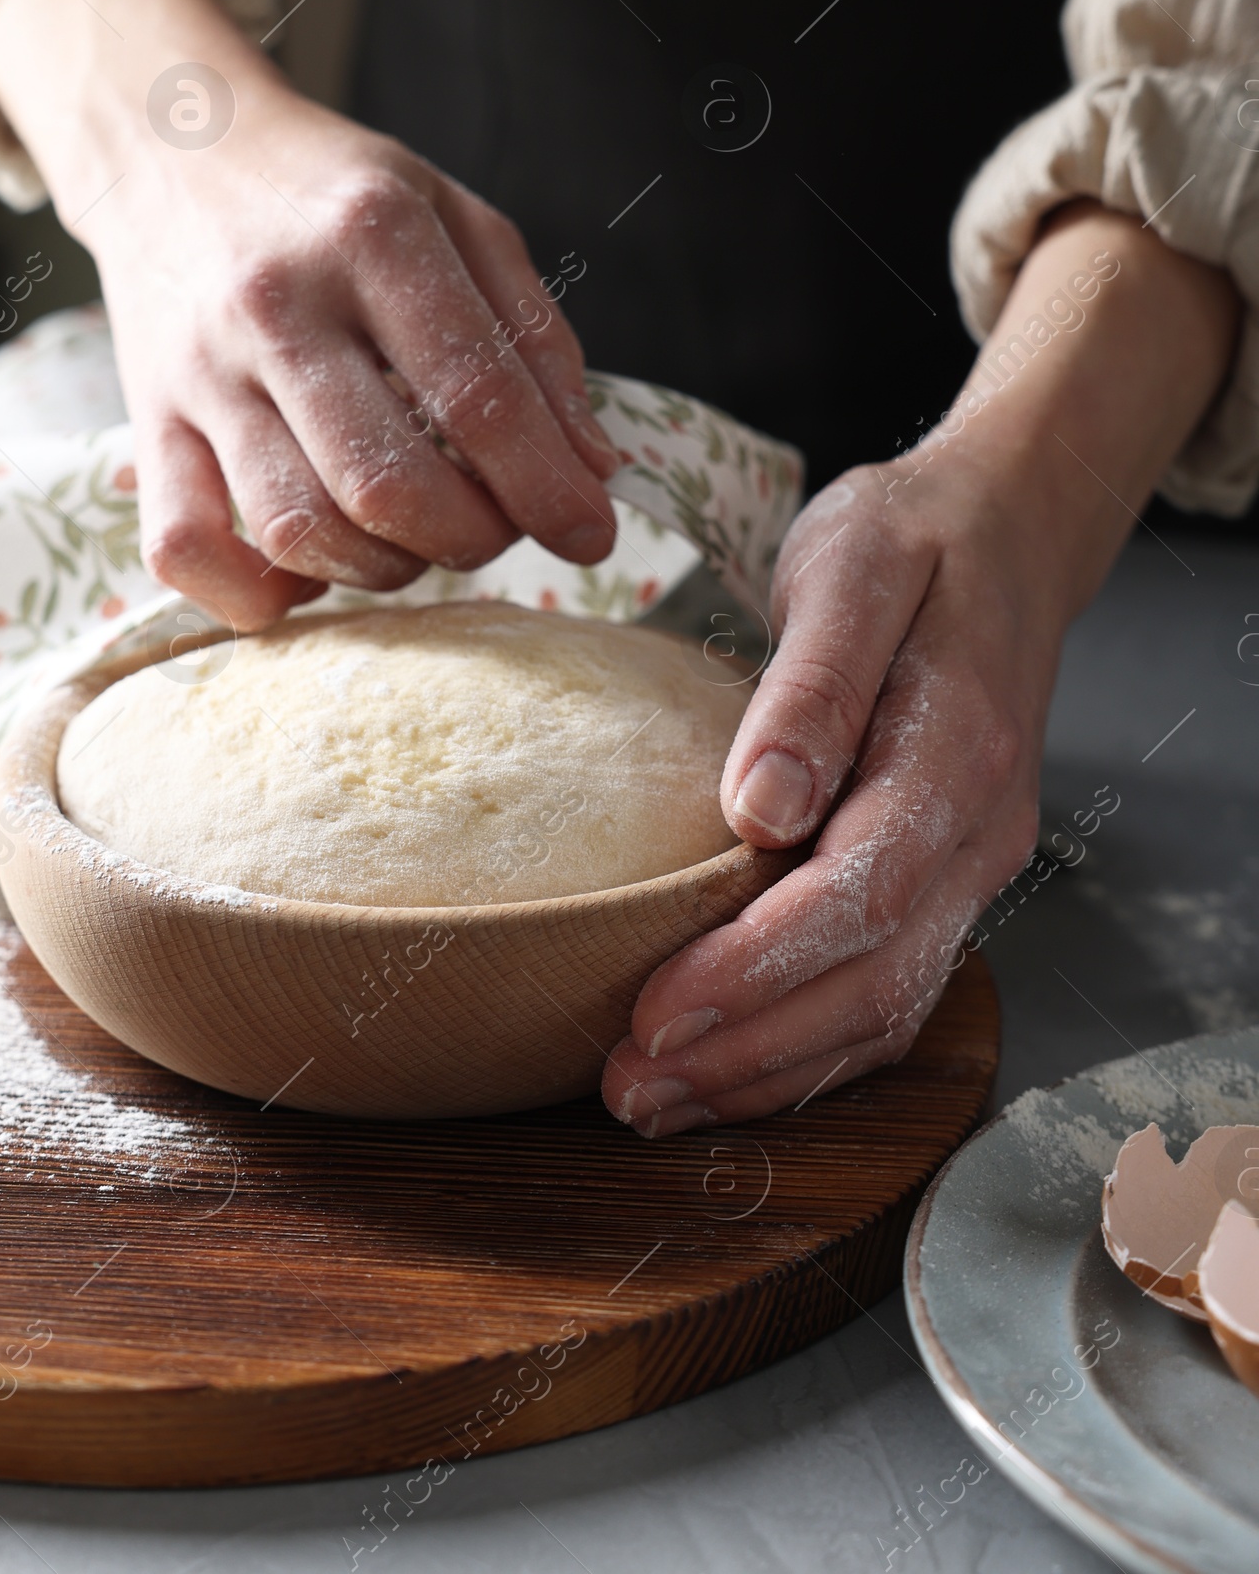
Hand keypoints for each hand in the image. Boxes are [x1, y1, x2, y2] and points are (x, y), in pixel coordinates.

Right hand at [0, 0, 616, 627]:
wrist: (171, 146)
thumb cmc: (330, 190)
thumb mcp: (455, 216)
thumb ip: (531, 337)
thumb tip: (590, 469)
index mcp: (371, 237)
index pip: (474, 395)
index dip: (545, 485)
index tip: (590, 532)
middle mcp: (276, 306)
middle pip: (386, 483)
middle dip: (470, 536)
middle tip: (496, 525)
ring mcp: (200, 372)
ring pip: (295, 528)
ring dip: (382, 567)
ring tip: (415, 536)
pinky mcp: (147, 422)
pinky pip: (183, 549)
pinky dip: (255, 595)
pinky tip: (312, 572)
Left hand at [603, 204, 1238, 1135]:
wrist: (1008, 533)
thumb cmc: (917, 538)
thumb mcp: (856, 565)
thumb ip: (813, 685)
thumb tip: (758, 805)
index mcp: (958, 754)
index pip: (859, 896)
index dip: (755, 969)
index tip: (655, 1013)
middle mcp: (980, 834)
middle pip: (872, 984)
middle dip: (746, 1052)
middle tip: (624, 1087)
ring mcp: (971, 867)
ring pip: (882, 1009)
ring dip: (767, 1071)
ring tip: (650, 1099)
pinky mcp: (943, 881)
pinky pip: (885, 993)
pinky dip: (805, 1050)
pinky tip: (722, 1067)